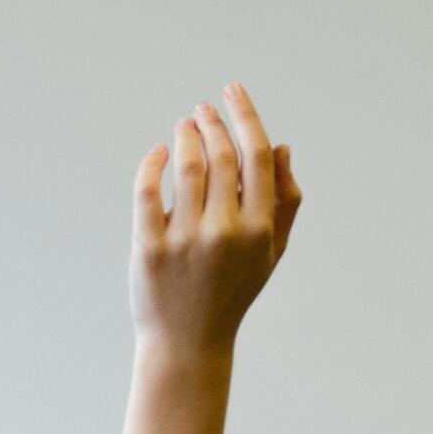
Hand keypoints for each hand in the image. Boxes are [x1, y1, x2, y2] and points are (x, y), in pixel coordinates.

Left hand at [123, 83, 301, 433]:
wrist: (189, 342)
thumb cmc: (233, 291)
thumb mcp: (270, 252)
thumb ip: (284, 201)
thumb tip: (282, 146)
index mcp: (259, 230)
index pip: (256, 156)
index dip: (244, 116)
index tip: (231, 91)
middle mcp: (225, 232)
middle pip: (220, 155)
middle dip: (211, 123)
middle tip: (202, 110)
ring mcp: (186, 239)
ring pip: (185, 166)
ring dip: (184, 136)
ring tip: (183, 127)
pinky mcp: (150, 248)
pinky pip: (147, 190)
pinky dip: (152, 162)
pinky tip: (157, 152)